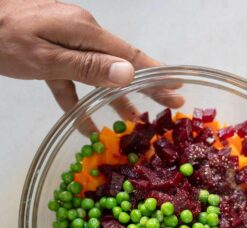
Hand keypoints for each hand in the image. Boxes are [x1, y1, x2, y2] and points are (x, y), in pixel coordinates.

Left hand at [0, 0, 181, 114]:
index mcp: (85, 32)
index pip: (130, 57)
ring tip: (134, 121)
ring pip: (99, 75)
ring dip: (115, 99)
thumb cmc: (4, 39)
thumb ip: (87, 67)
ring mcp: (68, 43)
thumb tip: (130, 74)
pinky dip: (80, 102)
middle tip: (171, 105)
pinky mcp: (53, 54)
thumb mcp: (45, 58)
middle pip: (120, 65)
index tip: (178, 88)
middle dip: (146, 87)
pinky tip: (86, 126)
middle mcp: (82, 35)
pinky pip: (73, 81)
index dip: (157, 74)